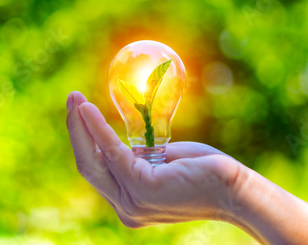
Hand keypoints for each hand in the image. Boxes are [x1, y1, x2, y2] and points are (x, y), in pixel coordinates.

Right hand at [66, 91, 243, 227]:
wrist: (235, 189)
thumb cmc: (204, 172)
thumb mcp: (163, 163)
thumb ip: (141, 158)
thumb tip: (127, 143)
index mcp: (130, 203)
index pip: (97, 172)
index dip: (84, 142)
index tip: (80, 113)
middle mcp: (126, 209)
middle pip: (87, 167)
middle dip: (75, 131)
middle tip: (71, 99)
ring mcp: (133, 203)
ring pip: (93, 161)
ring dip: (81, 125)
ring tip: (75, 98)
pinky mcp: (144, 190)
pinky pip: (113, 153)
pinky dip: (98, 129)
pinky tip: (88, 109)